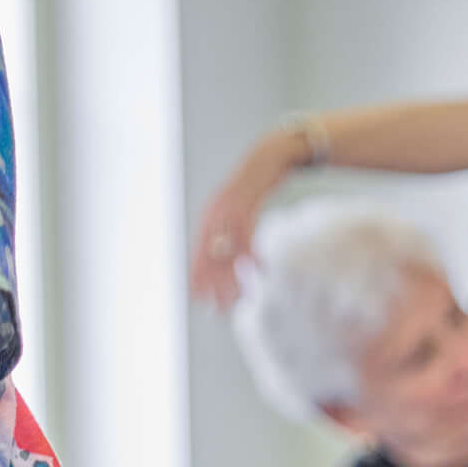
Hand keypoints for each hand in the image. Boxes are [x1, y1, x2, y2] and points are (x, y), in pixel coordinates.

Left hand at [189, 122, 317, 308]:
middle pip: (211, 256)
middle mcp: (215, 213)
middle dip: (213, 284)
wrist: (269, 159)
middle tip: (215, 307)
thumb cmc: (256, 187)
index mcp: (210, 216)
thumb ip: (232, 230)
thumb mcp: (239, 208)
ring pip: (229, 250)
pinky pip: (248, 235)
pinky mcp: (248, 203)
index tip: (199, 298)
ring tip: (237, 297)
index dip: (198, 276)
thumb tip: (232, 255)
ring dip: (233, 276)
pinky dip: (252, 253)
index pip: (199, 253)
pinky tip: (258, 269)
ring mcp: (230, 208)